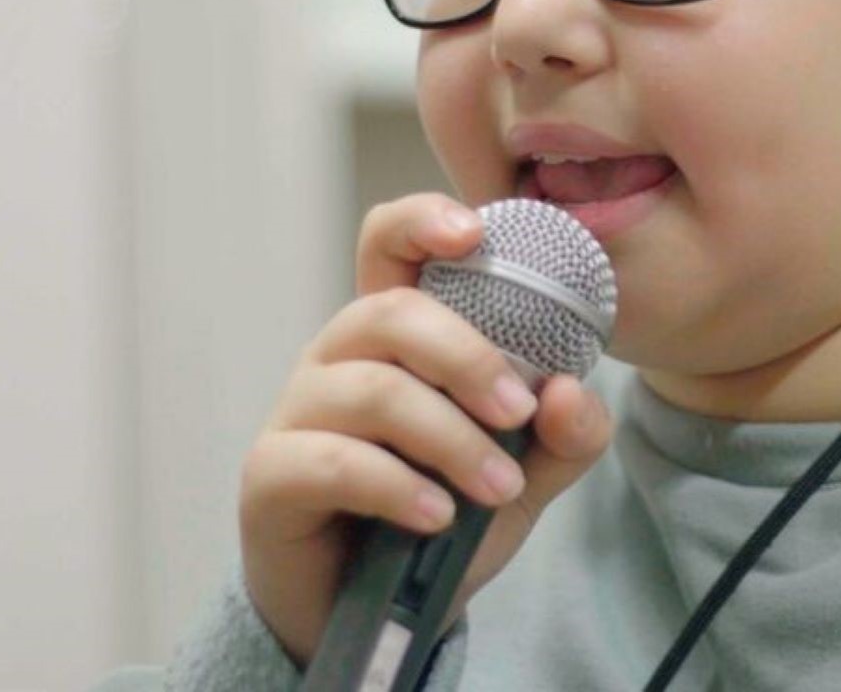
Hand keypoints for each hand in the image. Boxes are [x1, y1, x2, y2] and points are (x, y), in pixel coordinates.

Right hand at [237, 194, 614, 667]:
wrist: (384, 619)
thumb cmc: (446, 518)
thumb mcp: (525, 476)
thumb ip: (563, 434)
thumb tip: (571, 392)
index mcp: (397, 335)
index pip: (389, 245)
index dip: (422, 222)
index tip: (474, 234)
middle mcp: (339, 357)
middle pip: (391, 313)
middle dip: (468, 357)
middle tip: (520, 413)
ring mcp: (298, 413)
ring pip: (372, 389)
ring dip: (450, 438)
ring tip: (497, 489)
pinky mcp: (269, 476)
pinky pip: (332, 461)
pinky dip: (397, 486)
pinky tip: (438, 515)